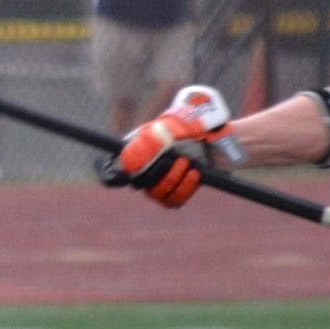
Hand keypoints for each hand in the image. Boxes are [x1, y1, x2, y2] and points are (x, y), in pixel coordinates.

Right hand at [100, 92, 233, 206]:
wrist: (217, 138)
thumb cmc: (191, 128)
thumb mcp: (170, 128)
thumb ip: (148, 141)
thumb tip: (125, 160)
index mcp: (136, 151)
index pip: (113, 171)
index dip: (112, 175)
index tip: (125, 171)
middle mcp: (146, 169)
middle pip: (139, 183)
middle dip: (159, 172)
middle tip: (177, 158)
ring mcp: (161, 183)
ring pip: (157, 194)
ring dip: (174, 179)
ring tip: (189, 164)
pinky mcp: (176, 193)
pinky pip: (173, 201)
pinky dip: (184, 188)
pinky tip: (194, 174)